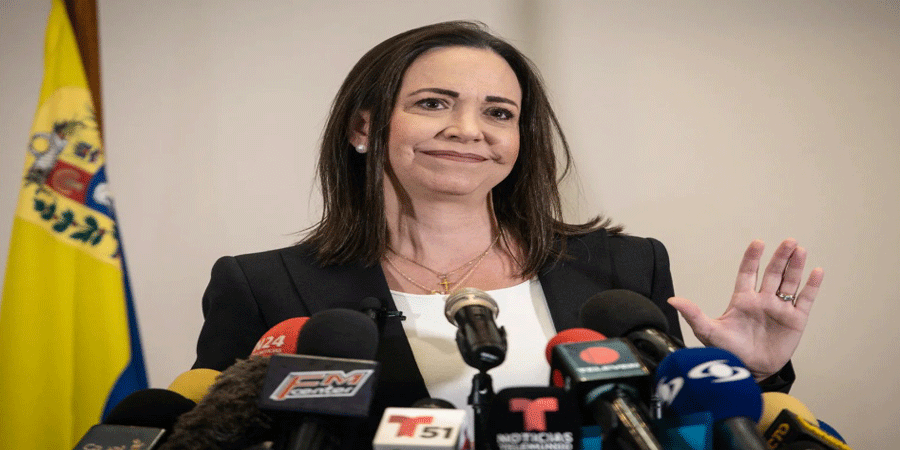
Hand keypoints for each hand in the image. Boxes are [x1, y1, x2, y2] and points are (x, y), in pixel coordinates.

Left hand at [668, 239, 823, 379]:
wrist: (748, 371)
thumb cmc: (728, 351)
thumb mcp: (708, 331)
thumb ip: (693, 314)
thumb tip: (672, 300)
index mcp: (743, 299)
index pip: (748, 273)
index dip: (753, 258)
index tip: (758, 242)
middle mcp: (762, 300)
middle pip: (772, 273)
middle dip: (780, 257)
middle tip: (789, 241)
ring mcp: (779, 309)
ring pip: (789, 282)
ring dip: (795, 266)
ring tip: (800, 250)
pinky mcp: (795, 320)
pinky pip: (805, 300)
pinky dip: (811, 286)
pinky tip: (816, 271)